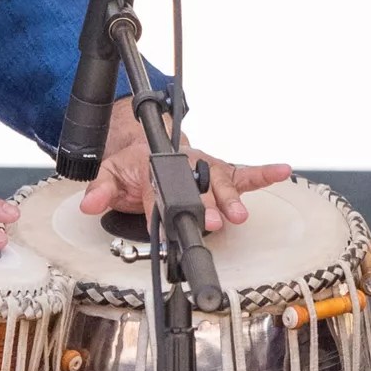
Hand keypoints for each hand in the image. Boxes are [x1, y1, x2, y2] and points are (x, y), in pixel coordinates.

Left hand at [81, 99, 290, 230]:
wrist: (145, 145)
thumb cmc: (131, 166)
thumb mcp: (108, 173)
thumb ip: (99, 189)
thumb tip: (89, 203)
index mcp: (152, 166)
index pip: (154, 190)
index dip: (157, 208)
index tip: (161, 225)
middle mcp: (183, 165)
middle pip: (196, 186)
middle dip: (206, 204)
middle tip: (213, 219)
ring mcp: (203, 168)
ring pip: (220, 181)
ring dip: (231, 198)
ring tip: (240, 213)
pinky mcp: (219, 171)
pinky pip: (243, 172)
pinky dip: (263, 173)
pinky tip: (281, 171)